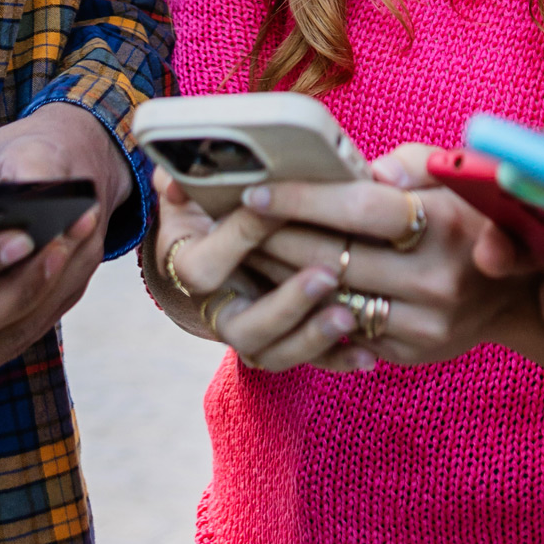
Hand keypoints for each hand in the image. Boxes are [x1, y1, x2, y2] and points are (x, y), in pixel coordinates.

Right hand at [147, 165, 365, 371]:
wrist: (222, 244)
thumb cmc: (212, 206)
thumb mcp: (191, 189)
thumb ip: (181, 180)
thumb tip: (175, 182)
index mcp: (191, 269)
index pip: (206, 266)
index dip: (241, 238)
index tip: (278, 207)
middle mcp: (219, 310)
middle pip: (242, 327)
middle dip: (286, 304)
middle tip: (326, 276)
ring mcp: (253, 332)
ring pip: (275, 354)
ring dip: (313, 338)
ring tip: (348, 317)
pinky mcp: (286, 342)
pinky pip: (310, 364)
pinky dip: (338, 360)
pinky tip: (368, 354)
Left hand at [245, 145, 529, 365]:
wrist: (515, 295)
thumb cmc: (470, 217)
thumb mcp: (453, 177)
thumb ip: (408, 164)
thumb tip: (363, 169)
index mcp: (444, 223)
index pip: (359, 209)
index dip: (303, 199)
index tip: (257, 191)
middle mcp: (434, 277)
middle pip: (334, 257)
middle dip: (275, 237)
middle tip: (233, 221)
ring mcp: (423, 322)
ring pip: (331, 298)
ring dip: (281, 276)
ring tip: (245, 252)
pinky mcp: (410, 352)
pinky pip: (346, 328)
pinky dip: (309, 307)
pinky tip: (279, 286)